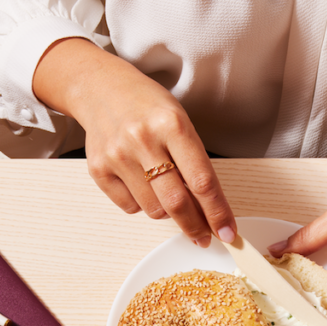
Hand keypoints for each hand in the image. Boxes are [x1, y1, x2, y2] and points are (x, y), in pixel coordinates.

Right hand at [33, 38, 235, 246]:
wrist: (100, 88)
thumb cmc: (147, 107)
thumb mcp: (180, 122)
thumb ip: (194, 163)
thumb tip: (209, 211)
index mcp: (172, 124)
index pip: (202, 181)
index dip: (218, 213)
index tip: (228, 232)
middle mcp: (143, 139)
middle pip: (177, 203)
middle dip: (195, 227)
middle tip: (204, 237)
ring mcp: (118, 156)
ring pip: (154, 210)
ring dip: (167, 210)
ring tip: (164, 189)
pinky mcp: (99, 169)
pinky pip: (131, 207)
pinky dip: (142, 204)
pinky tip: (141, 182)